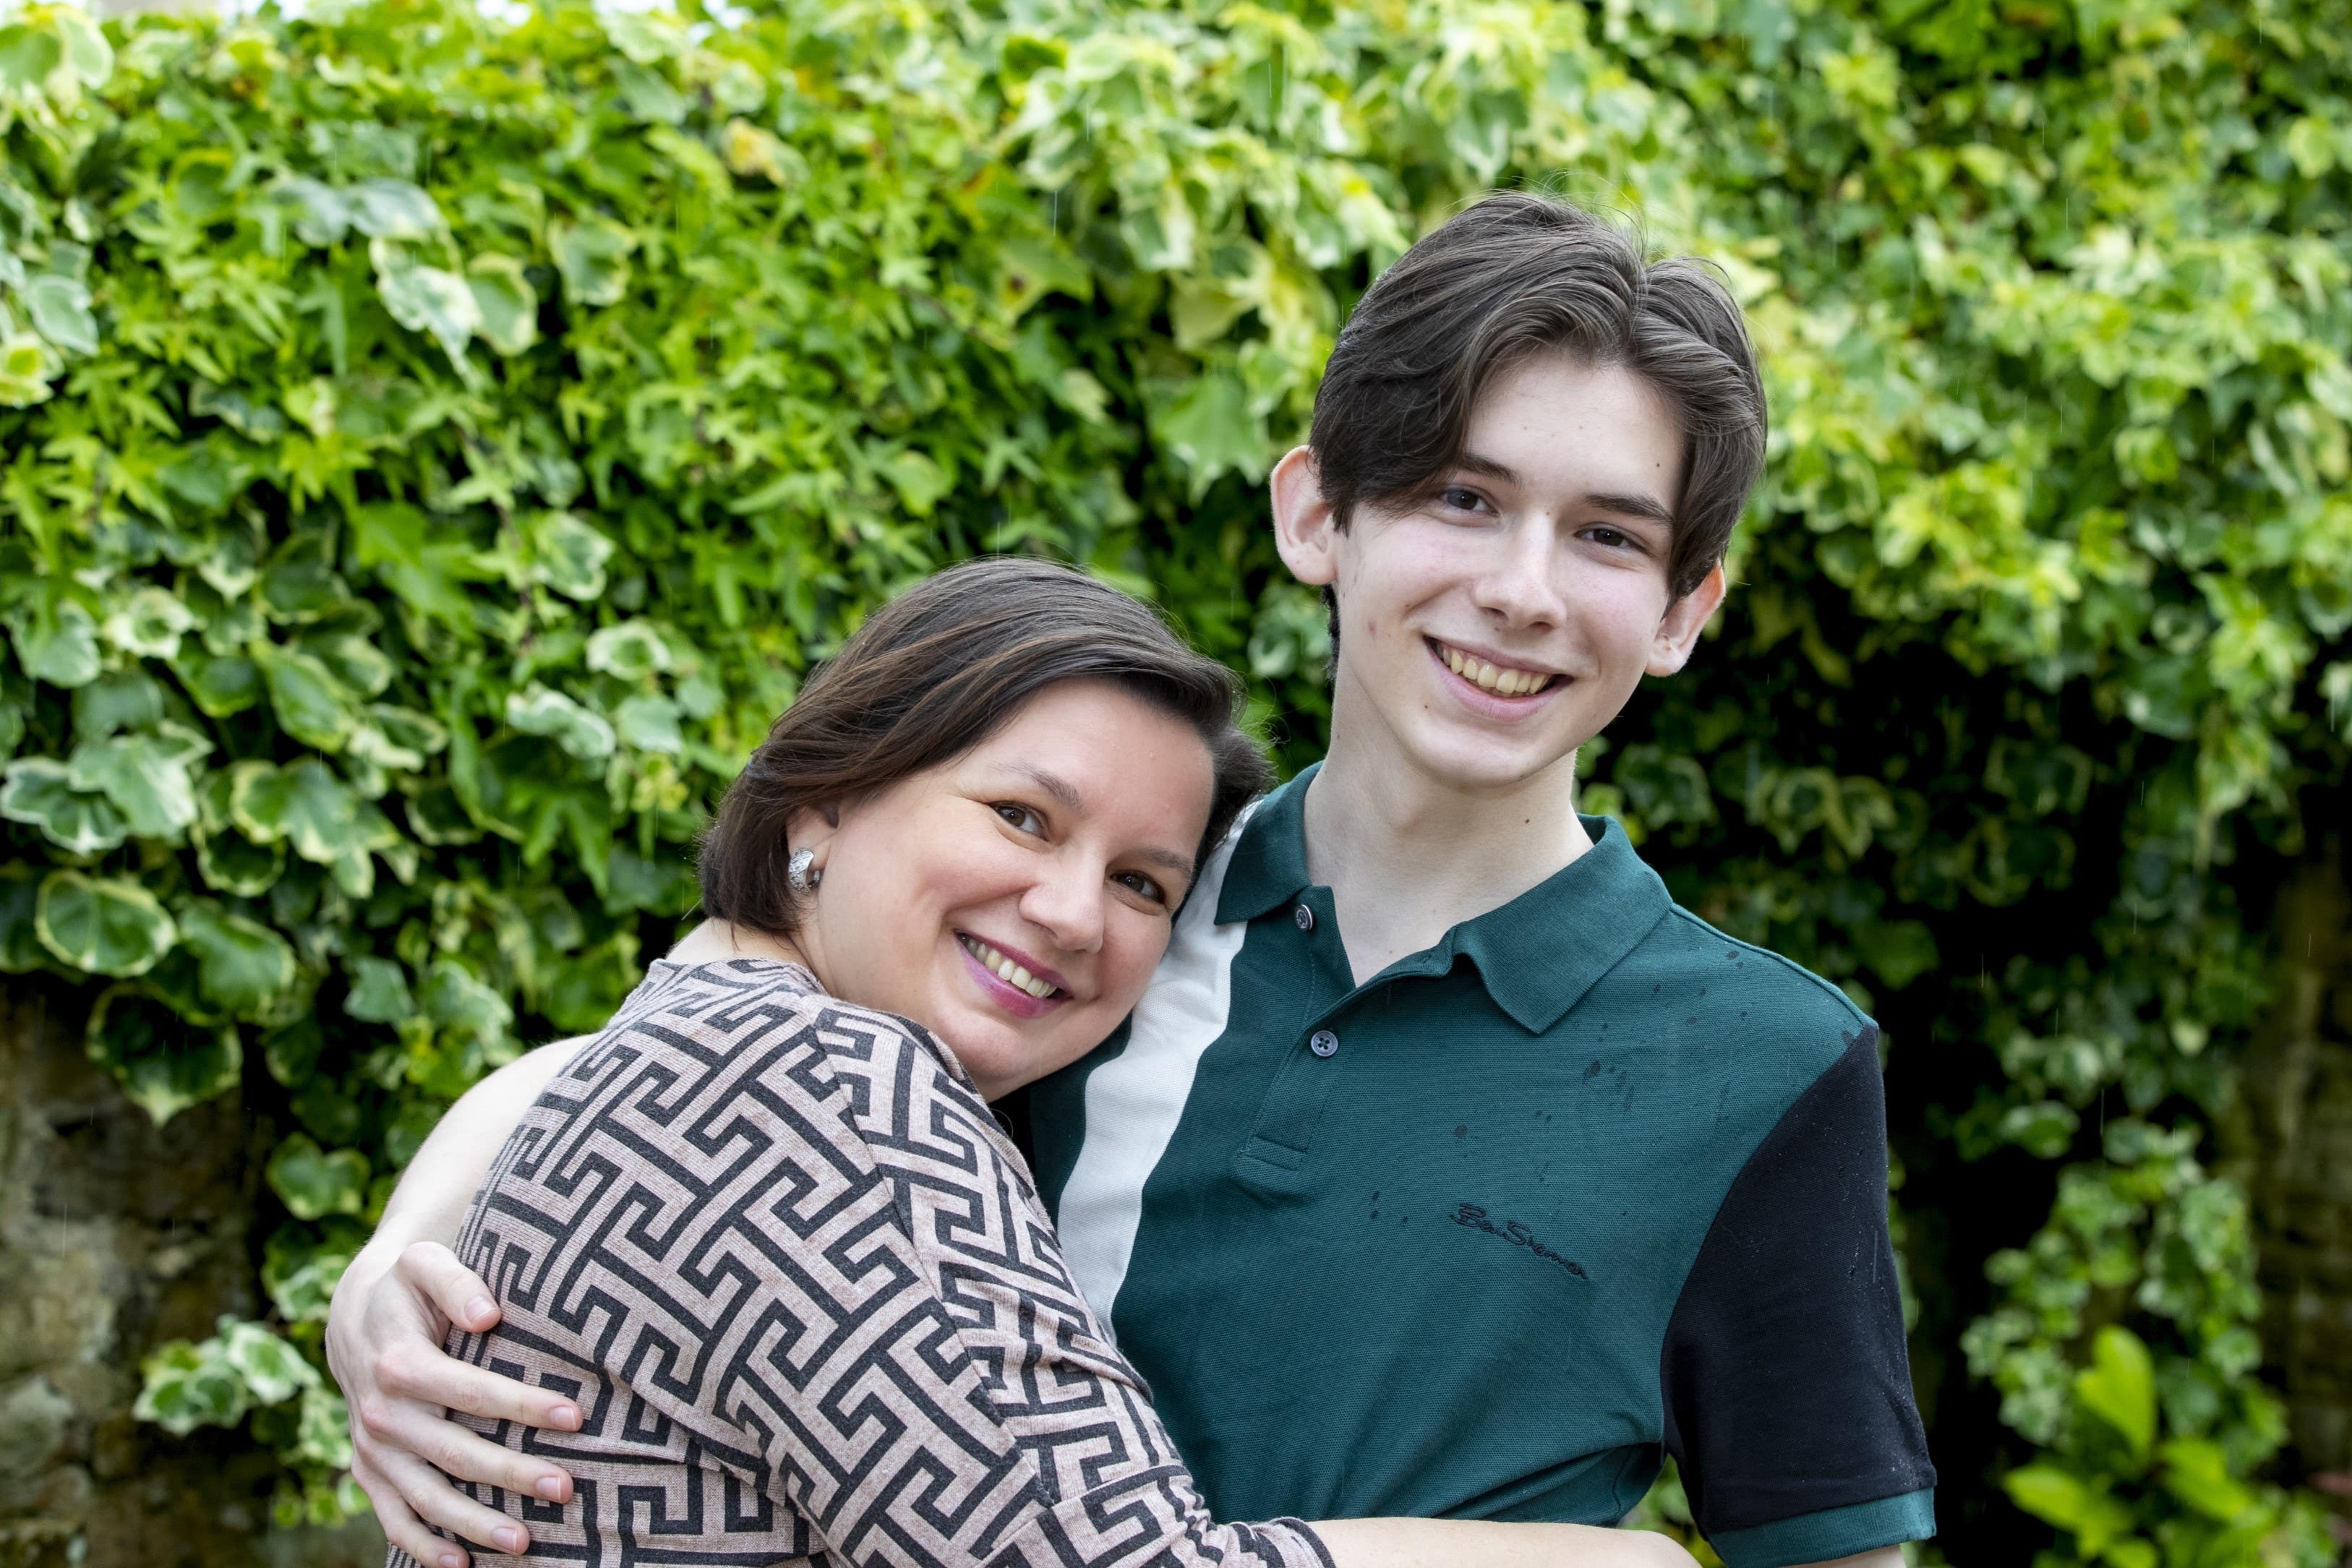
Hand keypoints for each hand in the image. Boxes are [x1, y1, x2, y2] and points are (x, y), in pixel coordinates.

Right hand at [326, 1240, 583, 1566]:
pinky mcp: (368, 1470)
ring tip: (525, 1543)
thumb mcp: (425, 1262)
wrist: (355, 1312)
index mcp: (399, 1361)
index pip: (471, 1390)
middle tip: (566, 1488)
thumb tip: (487, 1314)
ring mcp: (373, 1448)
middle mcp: (381, 1412)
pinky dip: (422, 1545)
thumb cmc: (408, 1284)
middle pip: (454, 1452)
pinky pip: (392, 1516)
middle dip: (510, 1474)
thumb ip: (456, 1281)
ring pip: (426, 1496)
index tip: (575, 1417)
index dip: (522, 1404)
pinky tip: (461, 1565)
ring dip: (474, 1523)